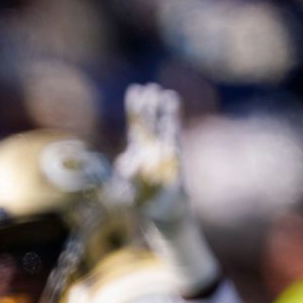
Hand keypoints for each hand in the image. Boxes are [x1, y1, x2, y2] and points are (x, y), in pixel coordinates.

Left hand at [114, 83, 188, 227]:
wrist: (165, 215)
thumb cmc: (145, 203)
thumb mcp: (130, 189)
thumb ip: (127, 174)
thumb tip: (124, 159)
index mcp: (137, 154)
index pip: (135, 127)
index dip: (135, 110)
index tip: (135, 90)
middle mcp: (152, 151)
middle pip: (149, 124)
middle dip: (149, 107)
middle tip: (149, 87)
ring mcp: (166, 155)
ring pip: (165, 130)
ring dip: (165, 114)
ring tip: (166, 95)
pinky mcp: (177, 163)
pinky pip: (176, 143)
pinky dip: (174, 130)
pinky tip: (175, 120)